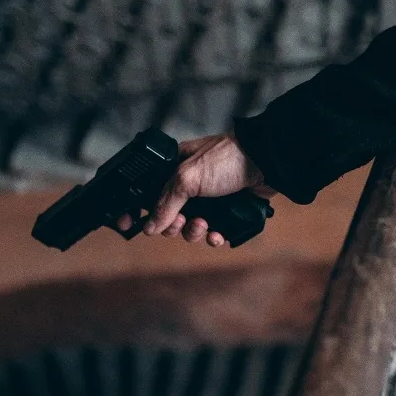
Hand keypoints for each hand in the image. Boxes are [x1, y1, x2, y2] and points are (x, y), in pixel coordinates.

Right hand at [116, 133, 272, 245]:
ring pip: (190, 226)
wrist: (267, 163)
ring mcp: (210, 198)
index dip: (138, 209)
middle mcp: (190, 184)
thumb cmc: (227, 158)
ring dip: (194, 232)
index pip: (148, 192)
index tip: (128, 224)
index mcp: (175, 168)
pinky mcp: (227, 210)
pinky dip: (213, 236)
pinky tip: (217, 234)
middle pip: (168, 215)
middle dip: (173, 224)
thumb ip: (165, 203)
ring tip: (203, 225)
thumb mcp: (188, 177)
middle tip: (182, 221)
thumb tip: (150, 227)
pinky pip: (213, 231)